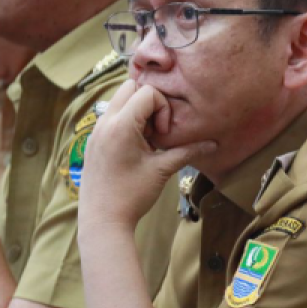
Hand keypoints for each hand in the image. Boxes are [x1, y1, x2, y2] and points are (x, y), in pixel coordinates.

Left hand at [79, 80, 215, 228]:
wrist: (103, 220)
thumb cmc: (132, 196)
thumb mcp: (162, 170)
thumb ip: (187, 151)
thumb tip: (213, 144)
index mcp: (121, 125)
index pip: (147, 92)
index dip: (162, 108)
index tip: (162, 135)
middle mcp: (104, 122)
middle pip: (130, 87)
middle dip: (149, 103)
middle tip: (155, 131)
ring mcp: (96, 130)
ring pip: (119, 101)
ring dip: (137, 112)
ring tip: (146, 141)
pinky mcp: (93, 140)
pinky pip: (111, 116)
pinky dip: (126, 123)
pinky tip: (134, 149)